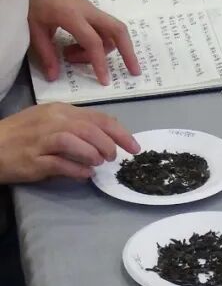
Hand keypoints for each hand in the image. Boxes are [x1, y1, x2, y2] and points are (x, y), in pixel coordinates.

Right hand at [0, 103, 139, 183]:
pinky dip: (78, 170)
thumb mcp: (51, 123)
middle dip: (110, 144)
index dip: (121, 133)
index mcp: (60, 110)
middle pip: (91, 128)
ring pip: (77, 140)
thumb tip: (107, 139)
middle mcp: (52, 121)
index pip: (98, 118)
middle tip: (113, 158)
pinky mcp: (34, 159)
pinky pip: (61, 163)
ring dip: (94, 154)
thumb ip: (78, 127)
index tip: (134, 147)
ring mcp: (42, 139)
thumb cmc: (23, 135)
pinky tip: (85, 174)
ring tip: (98, 163)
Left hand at [28, 0, 140, 84]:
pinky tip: (77, 46)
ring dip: (100, 49)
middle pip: (118, 30)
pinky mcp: (87, 8)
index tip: (104, 81)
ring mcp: (89, 7)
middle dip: (129, 52)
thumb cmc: (28, 1)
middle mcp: (87, 10)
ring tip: (73, 56)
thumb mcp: (34, 30)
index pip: (93, 42)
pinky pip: (102, 27)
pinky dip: (98, 41)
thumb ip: (47, 54)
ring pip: (110, 31)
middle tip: (133, 71)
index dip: (100, 63)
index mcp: (72, 15)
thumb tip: (54, 77)